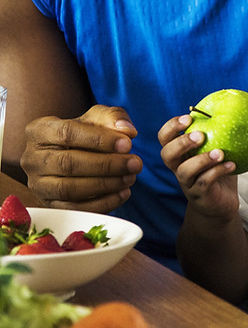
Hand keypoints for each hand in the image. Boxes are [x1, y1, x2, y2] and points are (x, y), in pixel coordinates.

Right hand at [21, 105, 142, 212]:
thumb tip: (127, 130)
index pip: (67, 133)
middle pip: (68, 164)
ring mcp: (38, 184)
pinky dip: (102, 203)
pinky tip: (123, 193)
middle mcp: (32, 158)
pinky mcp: (49, 205)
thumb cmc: (84, 133)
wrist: (69, 155)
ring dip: (105, 185)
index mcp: (39, 130)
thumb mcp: (97, 118)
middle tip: (135, 163)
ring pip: (70, 189)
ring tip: (131, 178)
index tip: (128, 143)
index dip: (99, 140)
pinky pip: (75, 209)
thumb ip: (113, 118)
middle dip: (107, 165)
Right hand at [158, 115, 238, 220]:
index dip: (171, 127)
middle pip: (167, 154)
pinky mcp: (199, 196)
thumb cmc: (219, 172)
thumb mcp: (218, 149)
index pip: (165, 137)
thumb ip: (219, 133)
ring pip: (185, 171)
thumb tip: (233, 104)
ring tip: (220, 153)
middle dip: (181, 143)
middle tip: (200, 135)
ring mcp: (187, 183)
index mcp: (179, 153)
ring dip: (202, 160)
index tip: (188, 117)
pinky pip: (205, 183)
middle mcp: (178, 168)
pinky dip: (218, 172)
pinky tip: (232, 165)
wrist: (221, 204)